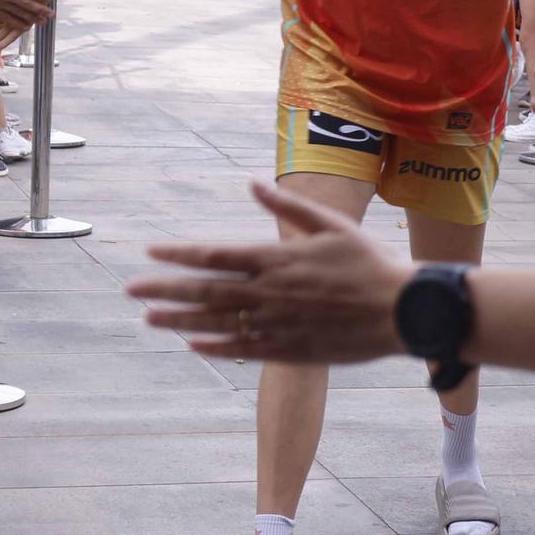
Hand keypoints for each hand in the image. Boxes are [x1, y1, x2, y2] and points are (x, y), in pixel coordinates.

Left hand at [134, 181, 409, 361]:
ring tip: (150, 318)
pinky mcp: (290, 349)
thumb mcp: (331, 225)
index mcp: (278, 258)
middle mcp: (270, 292)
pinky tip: (192, 344)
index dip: (180, 253)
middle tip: (131, 290)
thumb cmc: (369, 262)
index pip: (215, 255)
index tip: (151, 251)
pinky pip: (243, 349)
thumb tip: (253, 185)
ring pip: (217, 322)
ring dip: (180, 319)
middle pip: (206, 290)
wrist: (403, 311)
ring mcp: (278, 324)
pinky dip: (215, 346)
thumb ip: (287, 208)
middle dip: (165, 288)